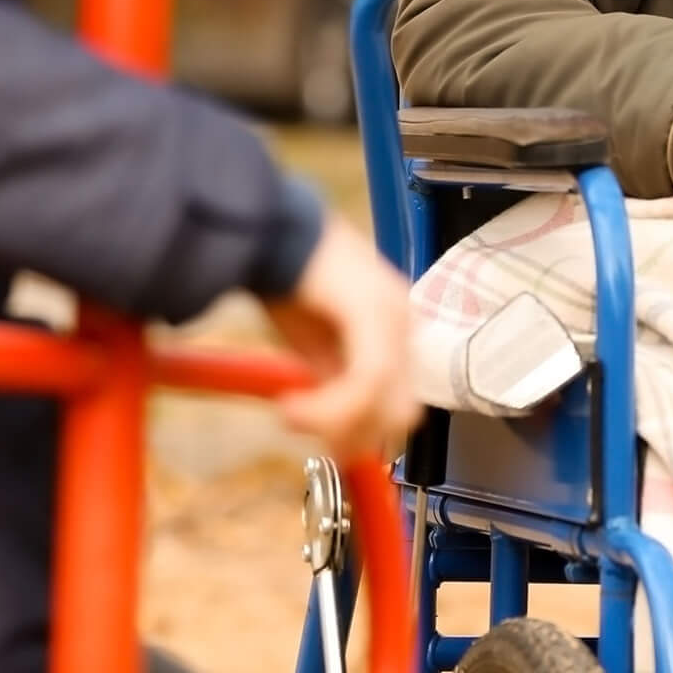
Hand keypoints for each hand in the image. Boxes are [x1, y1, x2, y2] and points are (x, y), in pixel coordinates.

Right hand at [261, 215, 420, 456]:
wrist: (268, 230)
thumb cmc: (285, 277)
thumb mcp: (313, 342)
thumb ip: (334, 377)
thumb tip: (338, 424)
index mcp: (394, 326)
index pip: (400, 404)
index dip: (362, 432)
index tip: (324, 442)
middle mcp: (403, 320)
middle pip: (403, 414)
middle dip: (354, 436)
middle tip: (307, 430)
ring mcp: (394, 317)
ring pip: (387, 407)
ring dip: (335, 424)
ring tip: (290, 412)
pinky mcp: (375, 314)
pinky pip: (366, 385)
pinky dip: (329, 409)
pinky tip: (292, 403)